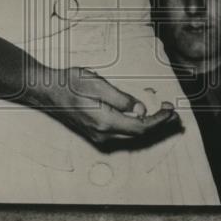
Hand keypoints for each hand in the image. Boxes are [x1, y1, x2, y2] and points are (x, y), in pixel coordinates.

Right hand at [46, 66, 180, 148]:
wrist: (48, 92)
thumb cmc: (70, 83)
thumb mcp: (97, 83)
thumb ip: (120, 99)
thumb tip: (139, 109)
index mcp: (105, 122)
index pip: (141, 127)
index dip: (159, 120)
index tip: (170, 111)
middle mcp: (103, 134)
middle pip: (139, 135)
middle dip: (159, 125)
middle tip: (173, 114)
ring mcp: (98, 136)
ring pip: (131, 137)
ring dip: (149, 127)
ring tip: (163, 116)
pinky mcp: (96, 134)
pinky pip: (122, 135)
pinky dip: (137, 127)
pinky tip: (142, 118)